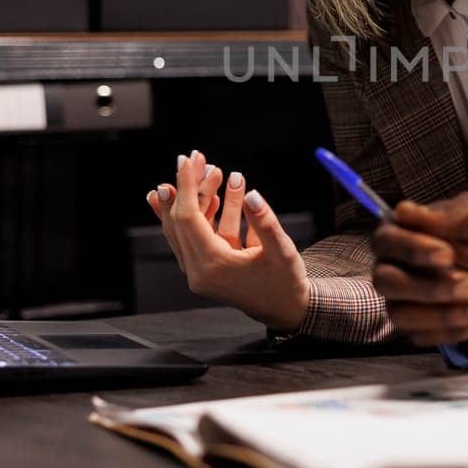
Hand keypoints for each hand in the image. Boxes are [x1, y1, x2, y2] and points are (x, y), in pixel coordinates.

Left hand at [145, 150, 310, 332]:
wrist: (286, 310)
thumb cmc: (286, 282)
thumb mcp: (281, 250)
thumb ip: (265, 222)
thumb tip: (252, 195)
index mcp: (213, 266)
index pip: (188, 218)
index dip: (186, 186)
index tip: (187, 160)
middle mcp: (198, 271)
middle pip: (181, 220)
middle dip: (189, 186)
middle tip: (199, 158)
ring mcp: (199, 271)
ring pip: (185, 227)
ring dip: (199, 198)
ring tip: (215, 171)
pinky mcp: (205, 268)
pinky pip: (194, 236)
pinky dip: (201, 213)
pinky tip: (210, 193)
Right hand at [371, 191, 467, 345]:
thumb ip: (447, 214)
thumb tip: (403, 210)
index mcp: (402, 231)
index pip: (385, 240)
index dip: (411, 249)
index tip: (448, 254)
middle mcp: (393, 266)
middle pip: (385, 282)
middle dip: (427, 287)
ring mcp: (403, 300)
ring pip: (401, 315)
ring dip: (443, 313)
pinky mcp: (419, 327)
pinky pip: (423, 337)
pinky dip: (454, 329)